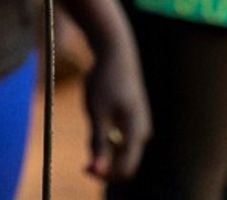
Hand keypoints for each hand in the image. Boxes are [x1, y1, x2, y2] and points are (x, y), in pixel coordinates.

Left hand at [83, 40, 149, 180]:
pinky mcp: (134, 119)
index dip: (104, 174)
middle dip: (104, 161)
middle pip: (124, 162)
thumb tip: (96, 170)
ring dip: (104, 147)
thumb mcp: (97, 113)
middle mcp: (143, 132)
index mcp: (136, 132)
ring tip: (95, 118)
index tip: (83, 166)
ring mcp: (140, 125)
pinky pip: (120, 138)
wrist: (115, 52)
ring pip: (120, 150)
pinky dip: (107, 136)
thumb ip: (97, 143)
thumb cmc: (104, 81)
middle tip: (86, 142)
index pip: (125, 169)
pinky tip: (101, 112)